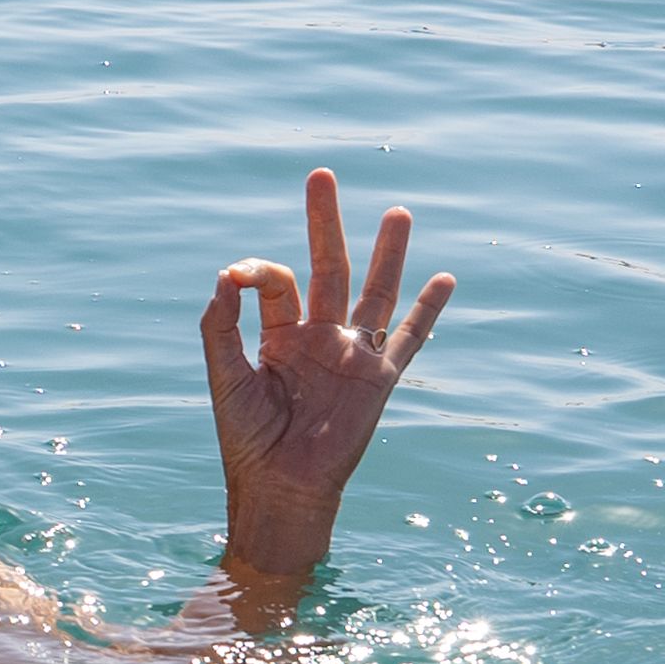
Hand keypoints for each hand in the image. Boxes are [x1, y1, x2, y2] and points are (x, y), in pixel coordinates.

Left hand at [204, 166, 449, 576]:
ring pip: (374, 291)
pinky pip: (409, 338)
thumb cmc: (247, 439)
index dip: (257, 269)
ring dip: (386, 252)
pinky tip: (443, 280)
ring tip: (398, 211)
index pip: (276, 280)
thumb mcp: (224, 376)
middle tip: (322, 175)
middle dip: (325, 222)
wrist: (280, 488)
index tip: (238, 274)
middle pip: (328, 266)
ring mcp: (351, 354)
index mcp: (279, 333)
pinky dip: (428, 311)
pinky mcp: (378, 378)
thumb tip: (226, 275)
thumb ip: (220, 325)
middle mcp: (319, 335)